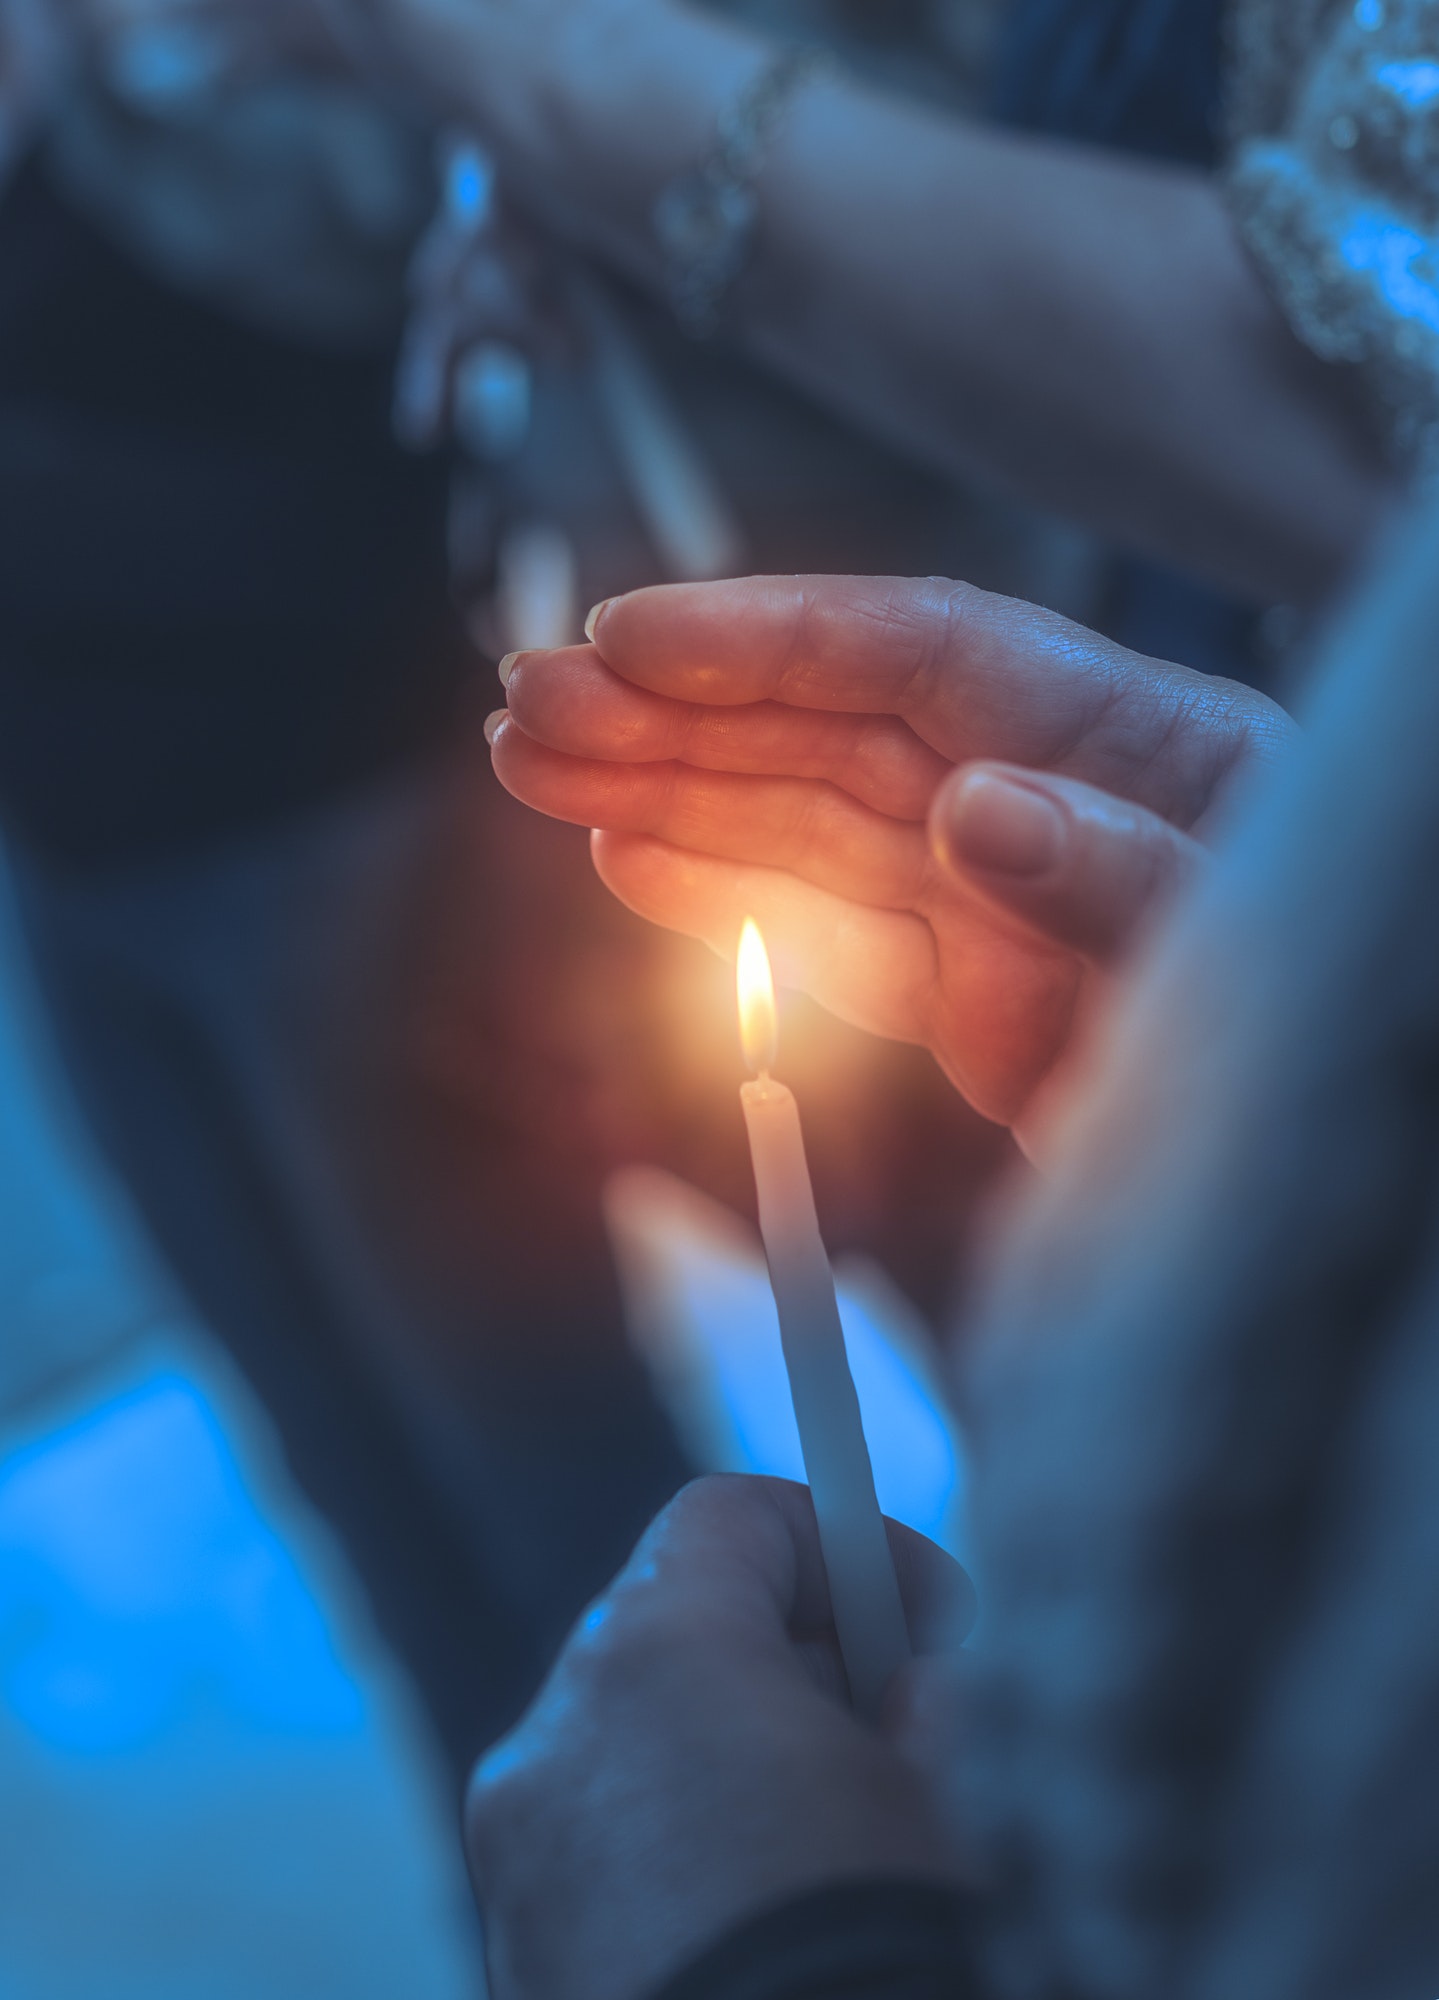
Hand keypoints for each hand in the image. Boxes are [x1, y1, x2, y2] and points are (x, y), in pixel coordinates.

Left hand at [466, 1475, 974, 1999]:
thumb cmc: (880, 1956)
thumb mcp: (949, 1805)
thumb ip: (922, 1703)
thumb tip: (905, 1690)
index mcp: (655, 1655)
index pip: (731, 1517)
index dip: (844, 1542)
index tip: (930, 1613)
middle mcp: (555, 1737)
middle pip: (673, 1625)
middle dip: (792, 1655)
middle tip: (898, 1722)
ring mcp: (516, 1858)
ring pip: (635, 1744)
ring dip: (734, 1754)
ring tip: (841, 1838)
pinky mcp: (513, 1960)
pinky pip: (602, 1851)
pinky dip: (678, 1847)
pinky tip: (771, 1918)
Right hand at [487, 575, 1295, 1139]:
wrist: (1373, 1181)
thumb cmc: (1354, 1036)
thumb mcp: (1259, 945)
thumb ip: (1129, 877)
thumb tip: (980, 808)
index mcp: (1146, 747)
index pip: (923, 655)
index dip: (769, 637)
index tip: (632, 634)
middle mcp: (1057, 807)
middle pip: (834, 734)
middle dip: (674, 711)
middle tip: (530, 700)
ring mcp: (1008, 909)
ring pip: (807, 830)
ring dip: (667, 794)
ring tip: (538, 764)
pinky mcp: (979, 1008)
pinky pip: (831, 938)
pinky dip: (729, 900)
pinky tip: (634, 858)